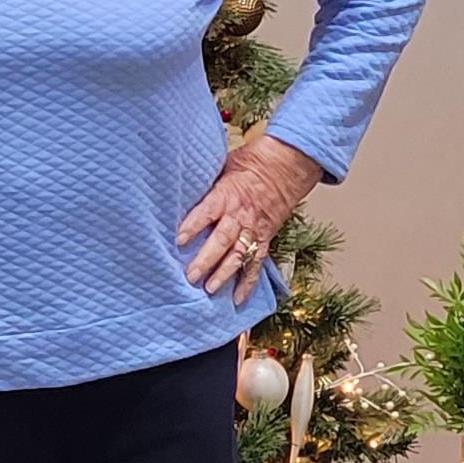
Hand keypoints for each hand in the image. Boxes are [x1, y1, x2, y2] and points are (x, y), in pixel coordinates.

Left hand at [176, 133, 321, 303]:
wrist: (284, 167)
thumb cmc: (251, 164)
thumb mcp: (223, 165)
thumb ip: (205, 182)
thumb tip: (178, 188)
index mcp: (227, 194)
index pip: (207, 212)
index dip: (193, 225)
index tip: (179, 239)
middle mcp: (240, 216)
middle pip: (222, 240)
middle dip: (206, 259)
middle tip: (190, 275)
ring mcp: (253, 230)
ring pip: (238, 255)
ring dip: (224, 273)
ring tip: (209, 289)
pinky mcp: (263, 240)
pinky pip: (256, 264)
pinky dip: (248, 283)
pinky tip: (237, 299)